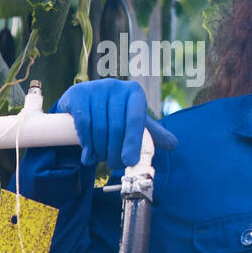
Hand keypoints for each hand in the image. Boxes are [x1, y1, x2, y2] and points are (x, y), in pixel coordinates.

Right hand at [52, 79, 178, 169]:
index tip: (130, 162)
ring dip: (100, 150)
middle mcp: (115, 86)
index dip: (133, 143)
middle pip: (117, 126)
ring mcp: (95, 88)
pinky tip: (88, 155)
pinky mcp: (77, 93)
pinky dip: (87, 143)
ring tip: (101, 160)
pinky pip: (83, 123)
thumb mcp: (135, 121)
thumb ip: (153, 133)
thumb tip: (173, 144)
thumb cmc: (116, 114)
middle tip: (115, 165)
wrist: (85, 102)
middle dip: (115, 151)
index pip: (136, 120)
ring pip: (99, 127)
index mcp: (134, 92)